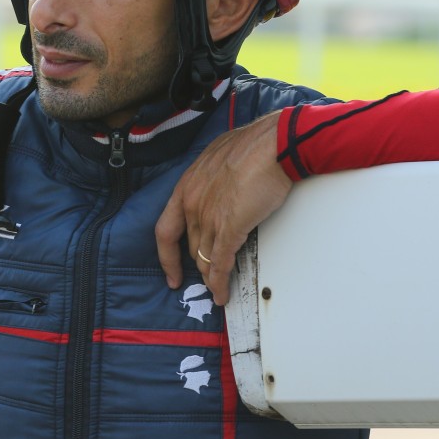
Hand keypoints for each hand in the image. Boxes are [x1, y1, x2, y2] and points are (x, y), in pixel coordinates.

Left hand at [156, 110, 293, 305]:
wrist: (273, 145)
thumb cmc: (254, 145)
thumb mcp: (218, 158)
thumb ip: (213, 177)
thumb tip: (222, 184)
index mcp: (186, 186)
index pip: (166, 229)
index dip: (167, 255)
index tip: (171, 270)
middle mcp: (192, 204)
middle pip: (190, 247)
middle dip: (198, 266)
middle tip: (205, 279)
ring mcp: (209, 218)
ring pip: (204, 258)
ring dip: (210, 277)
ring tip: (216, 290)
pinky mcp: (230, 229)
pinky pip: (220, 263)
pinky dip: (220, 283)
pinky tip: (221, 294)